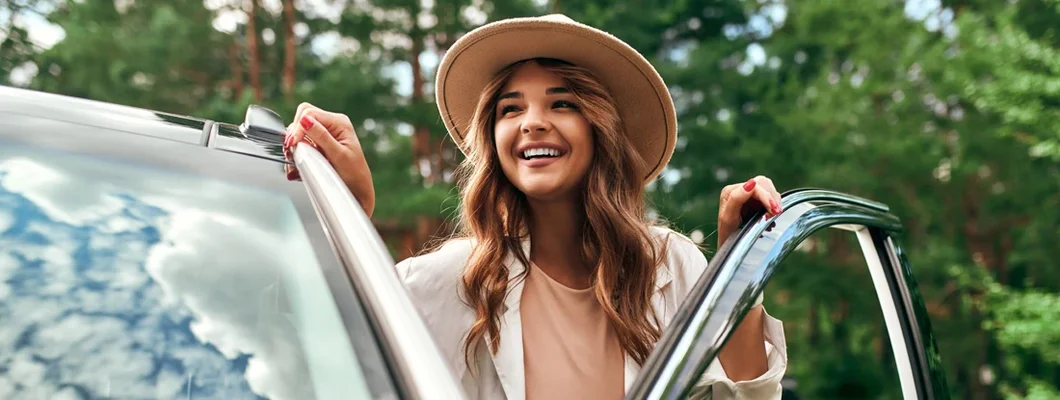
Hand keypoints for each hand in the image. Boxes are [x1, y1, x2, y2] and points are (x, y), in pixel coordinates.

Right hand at [283, 102, 375, 216]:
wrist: (358, 192)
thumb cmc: (354, 174)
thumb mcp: (338, 155)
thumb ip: (321, 136)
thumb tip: (305, 120)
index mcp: (339, 122)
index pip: (309, 113)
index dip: (298, 128)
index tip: (293, 144)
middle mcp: (331, 125)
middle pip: (301, 118)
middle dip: (294, 135)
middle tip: (294, 151)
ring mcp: (324, 135)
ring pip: (299, 131)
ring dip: (294, 146)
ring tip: (297, 161)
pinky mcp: (318, 146)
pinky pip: (301, 143)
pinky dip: (296, 153)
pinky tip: (299, 165)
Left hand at [717, 176, 782, 247]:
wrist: (730, 249)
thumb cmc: (726, 235)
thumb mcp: (728, 218)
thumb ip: (737, 198)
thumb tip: (751, 182)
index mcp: (731, 191)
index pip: (755, 186)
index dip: (767, 196)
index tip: (775, 211)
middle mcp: (739, 190)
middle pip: (764, 184)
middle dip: (772, 198)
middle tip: (776, 214)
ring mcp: (749, 195)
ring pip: (770, 190)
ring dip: (774, 204)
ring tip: (770, 220)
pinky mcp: (756, 202)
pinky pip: (771, 199)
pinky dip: (773, 208)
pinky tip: (770, 221)